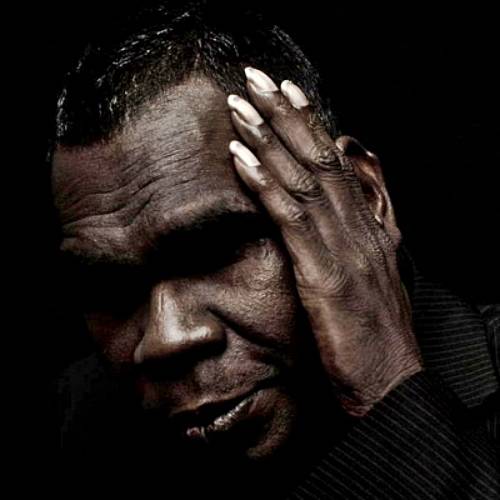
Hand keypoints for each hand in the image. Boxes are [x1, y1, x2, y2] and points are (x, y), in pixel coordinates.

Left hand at [226, 67, 422, 416]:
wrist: (391, 383)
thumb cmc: (376, 337)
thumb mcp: (370, 282)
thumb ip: (357, 244)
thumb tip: (338, 217)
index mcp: (368, 230)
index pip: (337, 164)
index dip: (311, 125)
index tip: (286, 94)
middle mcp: (358, 229)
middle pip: (320, 159)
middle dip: (286, 115)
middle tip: (257, 79)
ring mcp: (343, 248)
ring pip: (303, 180)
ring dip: (269, 139)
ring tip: (240, 107)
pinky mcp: (324, 274)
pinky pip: (291, 219)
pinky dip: (265, 185)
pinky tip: (242, 159)